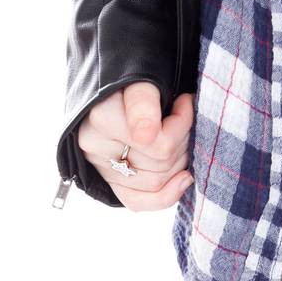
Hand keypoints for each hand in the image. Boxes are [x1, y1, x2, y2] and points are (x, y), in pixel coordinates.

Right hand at [77, 81, 195, 209]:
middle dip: (183, 138)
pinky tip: (184, 179)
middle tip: (184, 115)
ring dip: (180, 159)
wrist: (113, 87)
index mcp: (102, 117)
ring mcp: (102, 169)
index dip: (182, 120)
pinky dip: (167, 194)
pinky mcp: (110, 183)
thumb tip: (146, 134)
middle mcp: (97, 147)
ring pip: (157, 181)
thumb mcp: (139, 78)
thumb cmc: (132, 79)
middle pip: (161, 160)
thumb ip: (143, 100)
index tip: (185, 100)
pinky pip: (139, 202)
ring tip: (180, 133)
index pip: (157, 140)